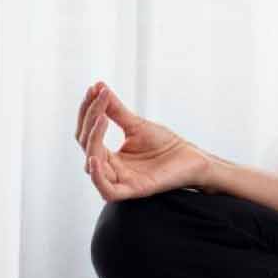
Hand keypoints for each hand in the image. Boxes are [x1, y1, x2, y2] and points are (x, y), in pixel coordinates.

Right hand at [75, 81, 208, 200]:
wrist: (190, 158)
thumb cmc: (165, 144)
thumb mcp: (136, 125)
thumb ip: (116, 110)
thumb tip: (98, 87)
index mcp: (108, 155)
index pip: (86, 134)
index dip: (87, 112)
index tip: (94, 89)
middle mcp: (110, 168)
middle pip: (86, 146)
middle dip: (90, 119)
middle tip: (99, 98)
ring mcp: (121, 180)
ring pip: (92, 165)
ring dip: (92, 141)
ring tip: (101, 119)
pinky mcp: (133, 190)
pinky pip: (107, 191)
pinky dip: (97, 176)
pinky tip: (95, 157)